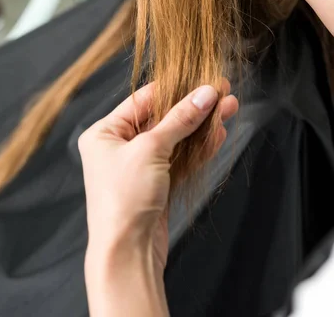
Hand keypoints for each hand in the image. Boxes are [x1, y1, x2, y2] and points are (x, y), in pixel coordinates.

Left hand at [79, 80, 236, 273]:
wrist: (127, 254)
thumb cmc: (124, 199)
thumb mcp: (151, 149)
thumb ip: (180, 119)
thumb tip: (206, 94)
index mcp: (104, 132)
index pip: (143, 100)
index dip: (175, 88)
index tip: (203, 79)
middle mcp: (118, 146)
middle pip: (161, 117)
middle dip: (193, 107)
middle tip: (222, 92)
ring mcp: (138, 166)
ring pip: (175, 138)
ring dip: (201, 125)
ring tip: (228, 108)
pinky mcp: (156, 184)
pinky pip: (179, 158)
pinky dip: (198, 147)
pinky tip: (218, 134)